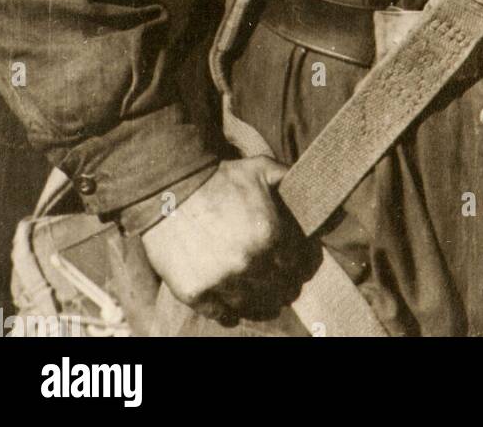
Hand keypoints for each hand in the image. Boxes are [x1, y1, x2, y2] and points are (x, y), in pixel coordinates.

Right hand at [141, 157, 311, 323]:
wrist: (170, 186)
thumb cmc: (219, 177)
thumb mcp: (260, 168)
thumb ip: (288, 179)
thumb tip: (312, 186)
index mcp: (270, 235)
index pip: (294, 266)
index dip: (294, 267)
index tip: (290, 268)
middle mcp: (249, 263)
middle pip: (276, 289)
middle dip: (280, 287)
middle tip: (278, 287)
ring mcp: (221, 281)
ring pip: (250, 304)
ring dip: (256, 302)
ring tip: (257, 298)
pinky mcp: (195, 292)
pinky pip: (219, 314)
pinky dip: (227, 313)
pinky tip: (230, 310)